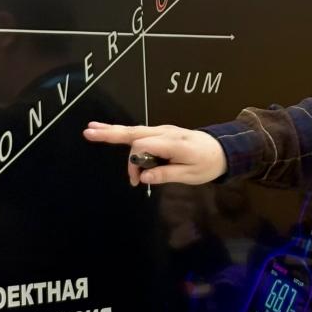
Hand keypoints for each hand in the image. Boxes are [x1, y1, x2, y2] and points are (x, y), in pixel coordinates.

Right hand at [83, 122, 227, 186]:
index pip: (144, 147)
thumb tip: (144, 176)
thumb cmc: (207, 164)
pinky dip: (123, 133)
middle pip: (134, 132)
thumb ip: (167, 174)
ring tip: (92, 130)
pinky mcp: (161, 133)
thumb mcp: (191, 175)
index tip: (137, 182)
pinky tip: (109, 131)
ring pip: (134, 130)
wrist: (222, 150)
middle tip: (88, 132)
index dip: (134, 163)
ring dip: (113, 131)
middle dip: (111, 133)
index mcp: (174, 143)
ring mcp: (162, 130)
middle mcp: (165, 132)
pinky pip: (139, 132)